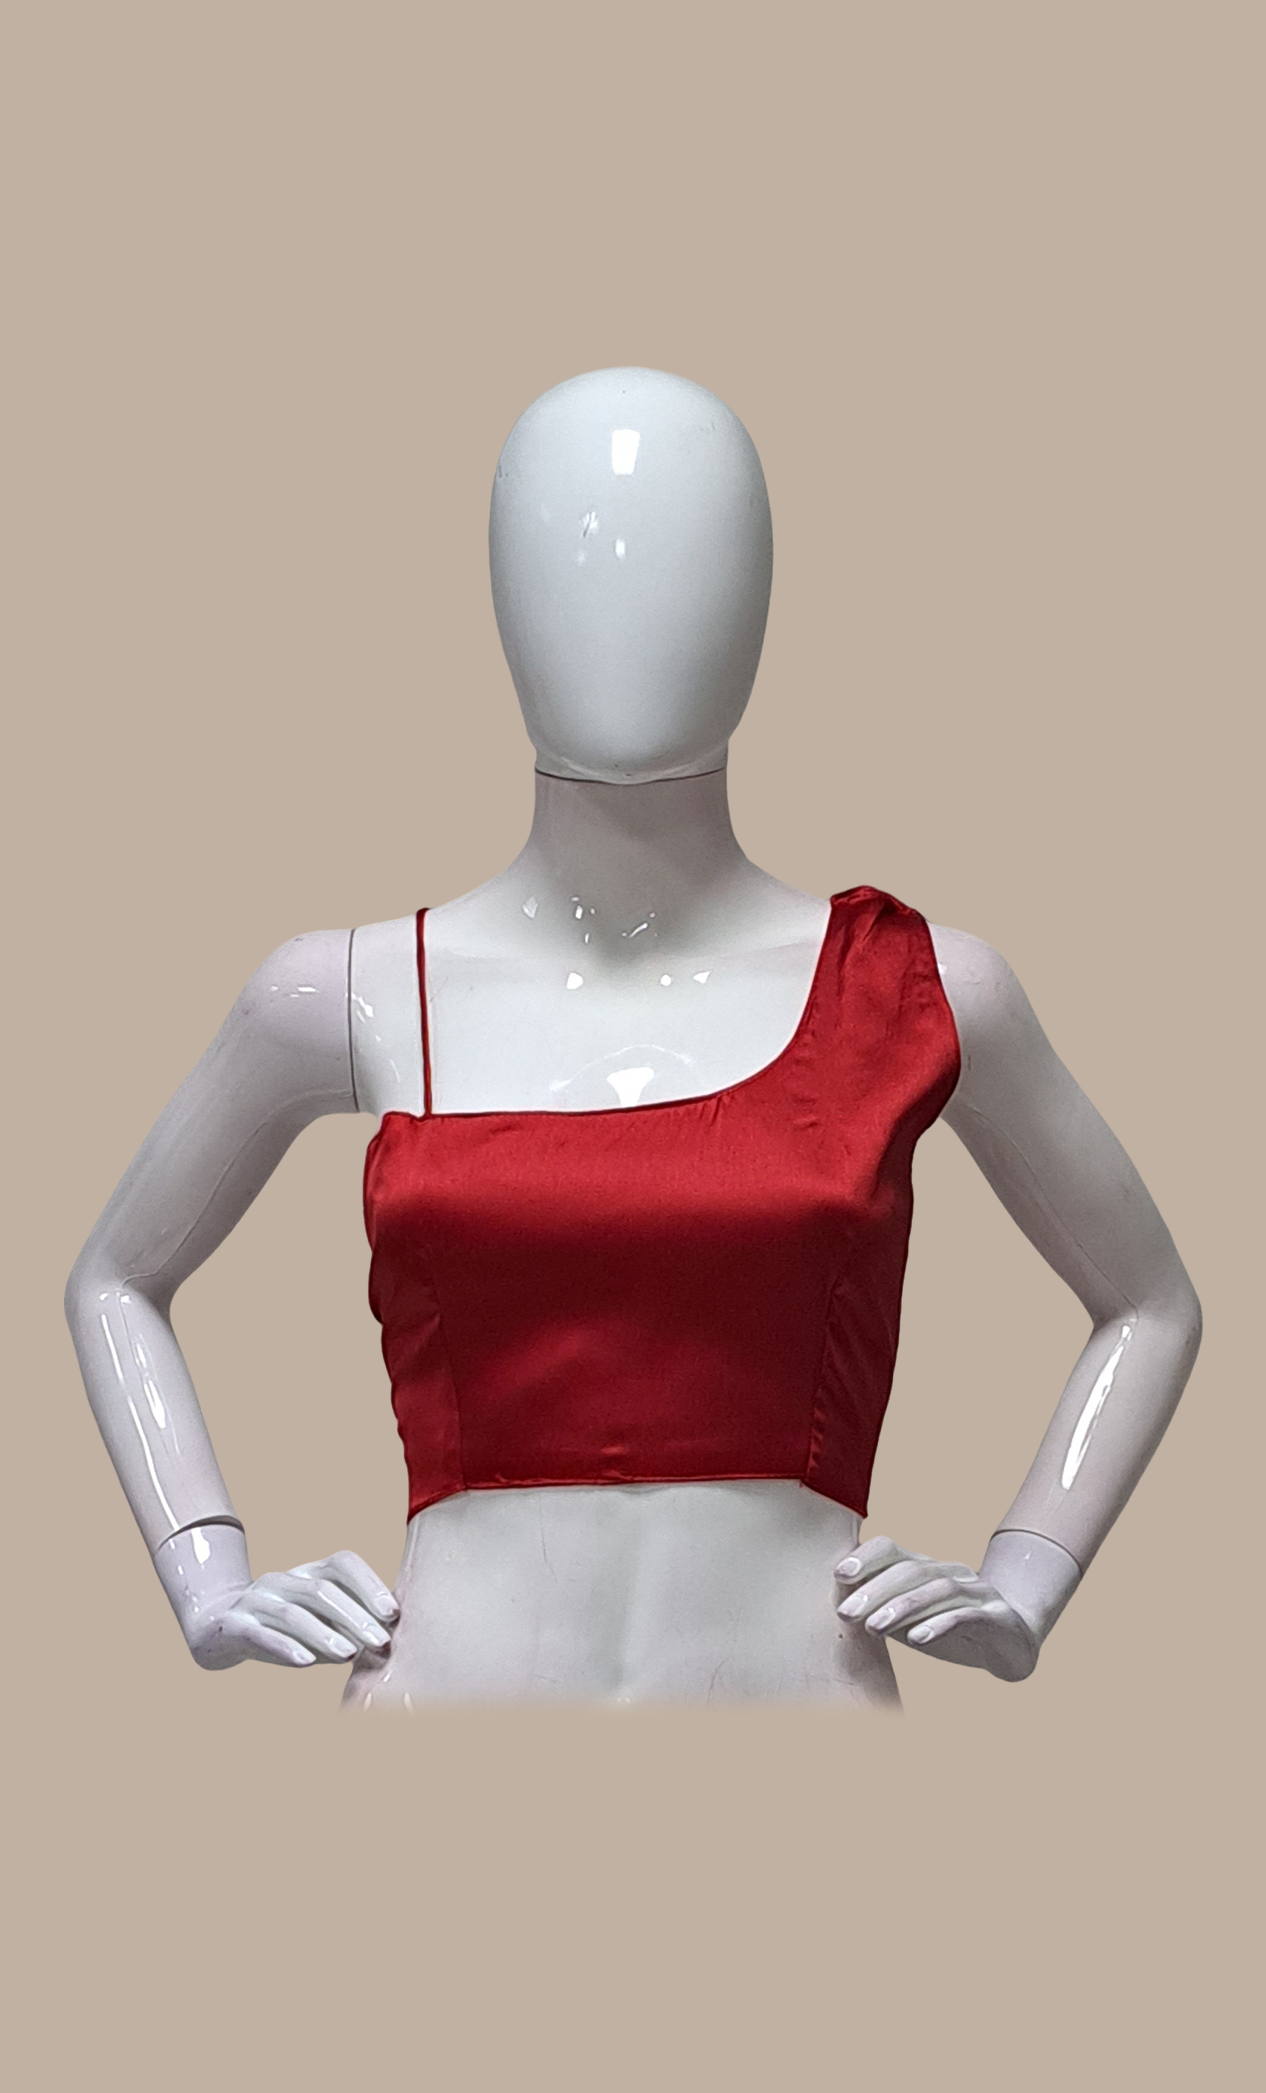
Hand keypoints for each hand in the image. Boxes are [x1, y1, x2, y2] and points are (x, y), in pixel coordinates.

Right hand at [186, 1549, 399, 1670]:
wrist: (215, 1630)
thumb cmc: (282, 1630)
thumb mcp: (316, 1623)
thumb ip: (346, 1628)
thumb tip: (386, 1643)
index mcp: (307, 1573)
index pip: (342, 1564)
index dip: (370, 1585)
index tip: (393, 1613)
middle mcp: (282, 1580)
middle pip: (321, 1590)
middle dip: (355, 1616)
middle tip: (381, 1641)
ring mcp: (254, 1600)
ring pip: (292, 1613)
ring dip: (325, 1634)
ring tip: (350, 1654)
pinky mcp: (232, 1625)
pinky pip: (260, 1634)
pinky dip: (285, 1647)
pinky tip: (307, 1663)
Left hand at [834, 1535, 1039, 1682]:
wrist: (1011, 1644)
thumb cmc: (949, 1629)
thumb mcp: (911, 1619)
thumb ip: (881, 1610)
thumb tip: (839, 1608)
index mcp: (925, 1568)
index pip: (892, 1550)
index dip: (866, 1557)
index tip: (838, 1575)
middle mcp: (950, 1572)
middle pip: (911, 1570)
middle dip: (874, 1590)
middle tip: (845, 1613)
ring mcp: (977, 1592)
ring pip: (938, 1590)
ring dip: (901, 1607)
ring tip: (873, 1628)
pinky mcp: (996, 1618)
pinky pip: (967, 1616)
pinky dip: (940, 1624)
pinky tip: (917, 1640)